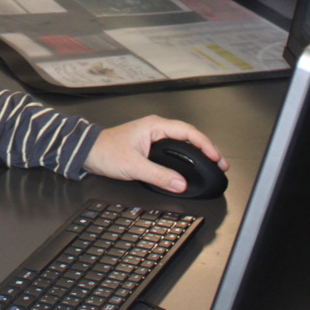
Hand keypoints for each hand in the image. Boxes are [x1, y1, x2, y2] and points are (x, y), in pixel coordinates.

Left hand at [83, 115, 227, 193]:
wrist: (89, 152)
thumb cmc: (106, 152)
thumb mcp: (134, 166)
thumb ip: (158, 175)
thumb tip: (180, 184)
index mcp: (154, 126)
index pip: (187, 132)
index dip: (204, 144)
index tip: (215, 157)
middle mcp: (156, 128)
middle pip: (189, 135)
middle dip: (207, 148)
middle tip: (220, 163)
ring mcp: (154, 136)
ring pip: (182, 141)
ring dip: (198, 151)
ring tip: (211, 163)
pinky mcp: (151, 145)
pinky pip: (175, 148)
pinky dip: (187, 155)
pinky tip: (191, 164)